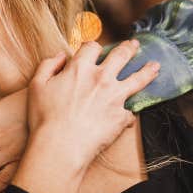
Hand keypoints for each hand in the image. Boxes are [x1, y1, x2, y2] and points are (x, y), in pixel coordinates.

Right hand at [11, 41, 158, 192]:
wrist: (60, 147)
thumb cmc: (44, 118)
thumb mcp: (36, 85)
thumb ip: (48, 65)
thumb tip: (60, 55)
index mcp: (80, 68)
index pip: (92, 47)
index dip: (93, 47)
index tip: (96, 49)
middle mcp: (101, 78)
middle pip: (121, 55)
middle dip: (129, 48)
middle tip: (134, 45)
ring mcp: (115, 97)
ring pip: (138, 79)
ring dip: (148, 70)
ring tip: (155, 66)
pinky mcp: (121, 116)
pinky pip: (131, 112)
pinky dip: (130, 113)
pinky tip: (133, 114)